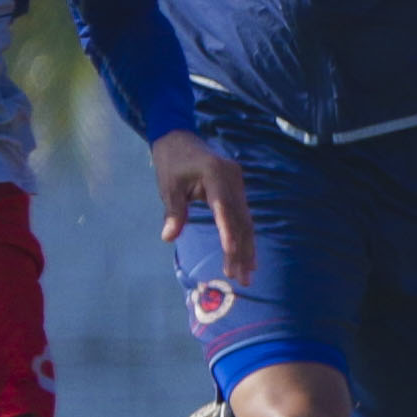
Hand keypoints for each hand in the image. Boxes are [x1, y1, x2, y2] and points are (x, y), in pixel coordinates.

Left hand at [150, 131, 260, 284]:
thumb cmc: (171, 162)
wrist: (179, 138)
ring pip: (246, 220)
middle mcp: (233, 179)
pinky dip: (245, 236)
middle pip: (240, 219)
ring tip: (247, 274)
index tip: (232, 255)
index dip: (229, 233)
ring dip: (246, 248)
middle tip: (240, 278)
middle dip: (240, 250)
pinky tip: (248, 256)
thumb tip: (168, 238)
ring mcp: (238, 183)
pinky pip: (244, 216)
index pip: (225, 208)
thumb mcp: (168, 186)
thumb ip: (173, 211)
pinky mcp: (238, 189)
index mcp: (216, 174)